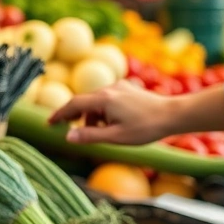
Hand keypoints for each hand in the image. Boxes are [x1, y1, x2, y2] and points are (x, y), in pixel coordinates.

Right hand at [48, 80, 175, 144]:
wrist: (174, 115)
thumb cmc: (146, 128)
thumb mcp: (116, 137)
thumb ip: (90, 136)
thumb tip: (68, 136)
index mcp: (104, 99)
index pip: (74, 104)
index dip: (60, 114)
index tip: (49, 122)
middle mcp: (109, 88)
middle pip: (85, 102)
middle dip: (79, 117)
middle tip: (76, 132)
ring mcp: (120, 86)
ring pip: (97, 100)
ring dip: (94, 115)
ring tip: (104, 132)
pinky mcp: (129, 88)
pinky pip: (109, 98)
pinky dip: (105, 109)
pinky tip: (115, 122)